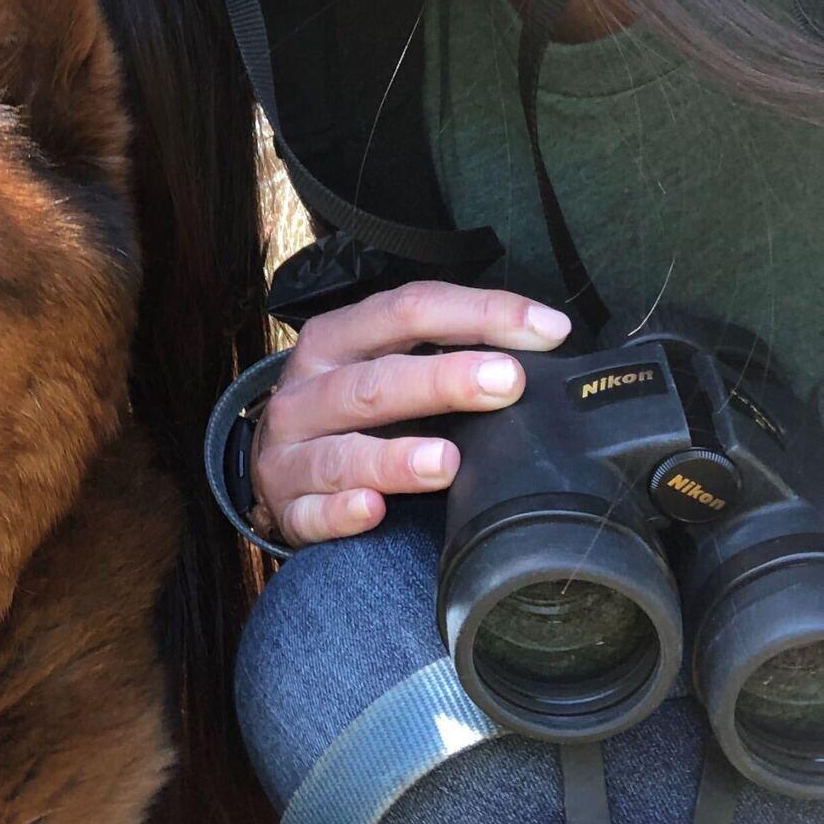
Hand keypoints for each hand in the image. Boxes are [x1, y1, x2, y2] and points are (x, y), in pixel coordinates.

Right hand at [249, 282, 571, 546]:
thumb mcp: (378, 362)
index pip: (407, 310)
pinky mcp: (287, 508)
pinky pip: (313, 513)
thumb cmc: (348, 409)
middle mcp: (306, 392)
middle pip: (374, 382)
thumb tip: (543, 344)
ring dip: (395, 458)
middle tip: (506, 383)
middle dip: (443, 380)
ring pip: (341, 454)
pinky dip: (342, 512)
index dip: (480, 314)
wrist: (275, 463)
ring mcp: (290, 453)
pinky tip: (373, 510)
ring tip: (447, 462)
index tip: (547, 329)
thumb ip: (442, 351)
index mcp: (334, 340)